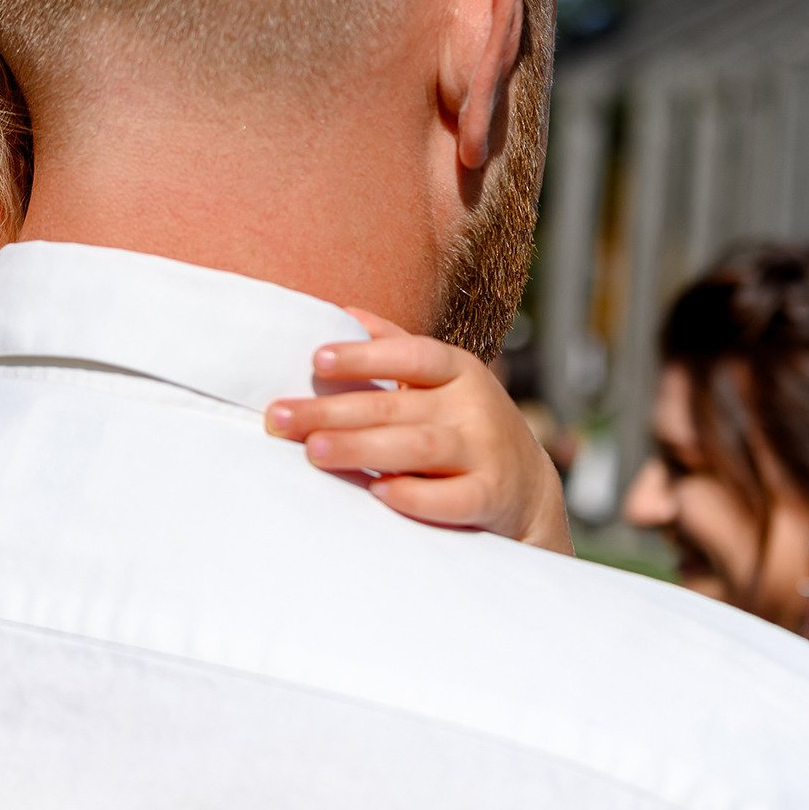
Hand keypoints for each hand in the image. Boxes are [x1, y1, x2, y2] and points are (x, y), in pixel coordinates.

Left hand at [265, 308, 572, 553]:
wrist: (529, 491)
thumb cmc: (466, 427)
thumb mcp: (444, 381)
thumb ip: (398, 347)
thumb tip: (345, 310)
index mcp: (458, 370)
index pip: (411, 354)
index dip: (364, 355)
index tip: (316, 360)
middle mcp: (474, 406)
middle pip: (397, 406)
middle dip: (334, 412)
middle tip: (279, 418)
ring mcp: (486, 453)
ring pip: (420, 447)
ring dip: (363, 448)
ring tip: (314, 450)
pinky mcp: (491, 497)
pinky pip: (453, 499)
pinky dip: (416, 496)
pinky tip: (378, 494)